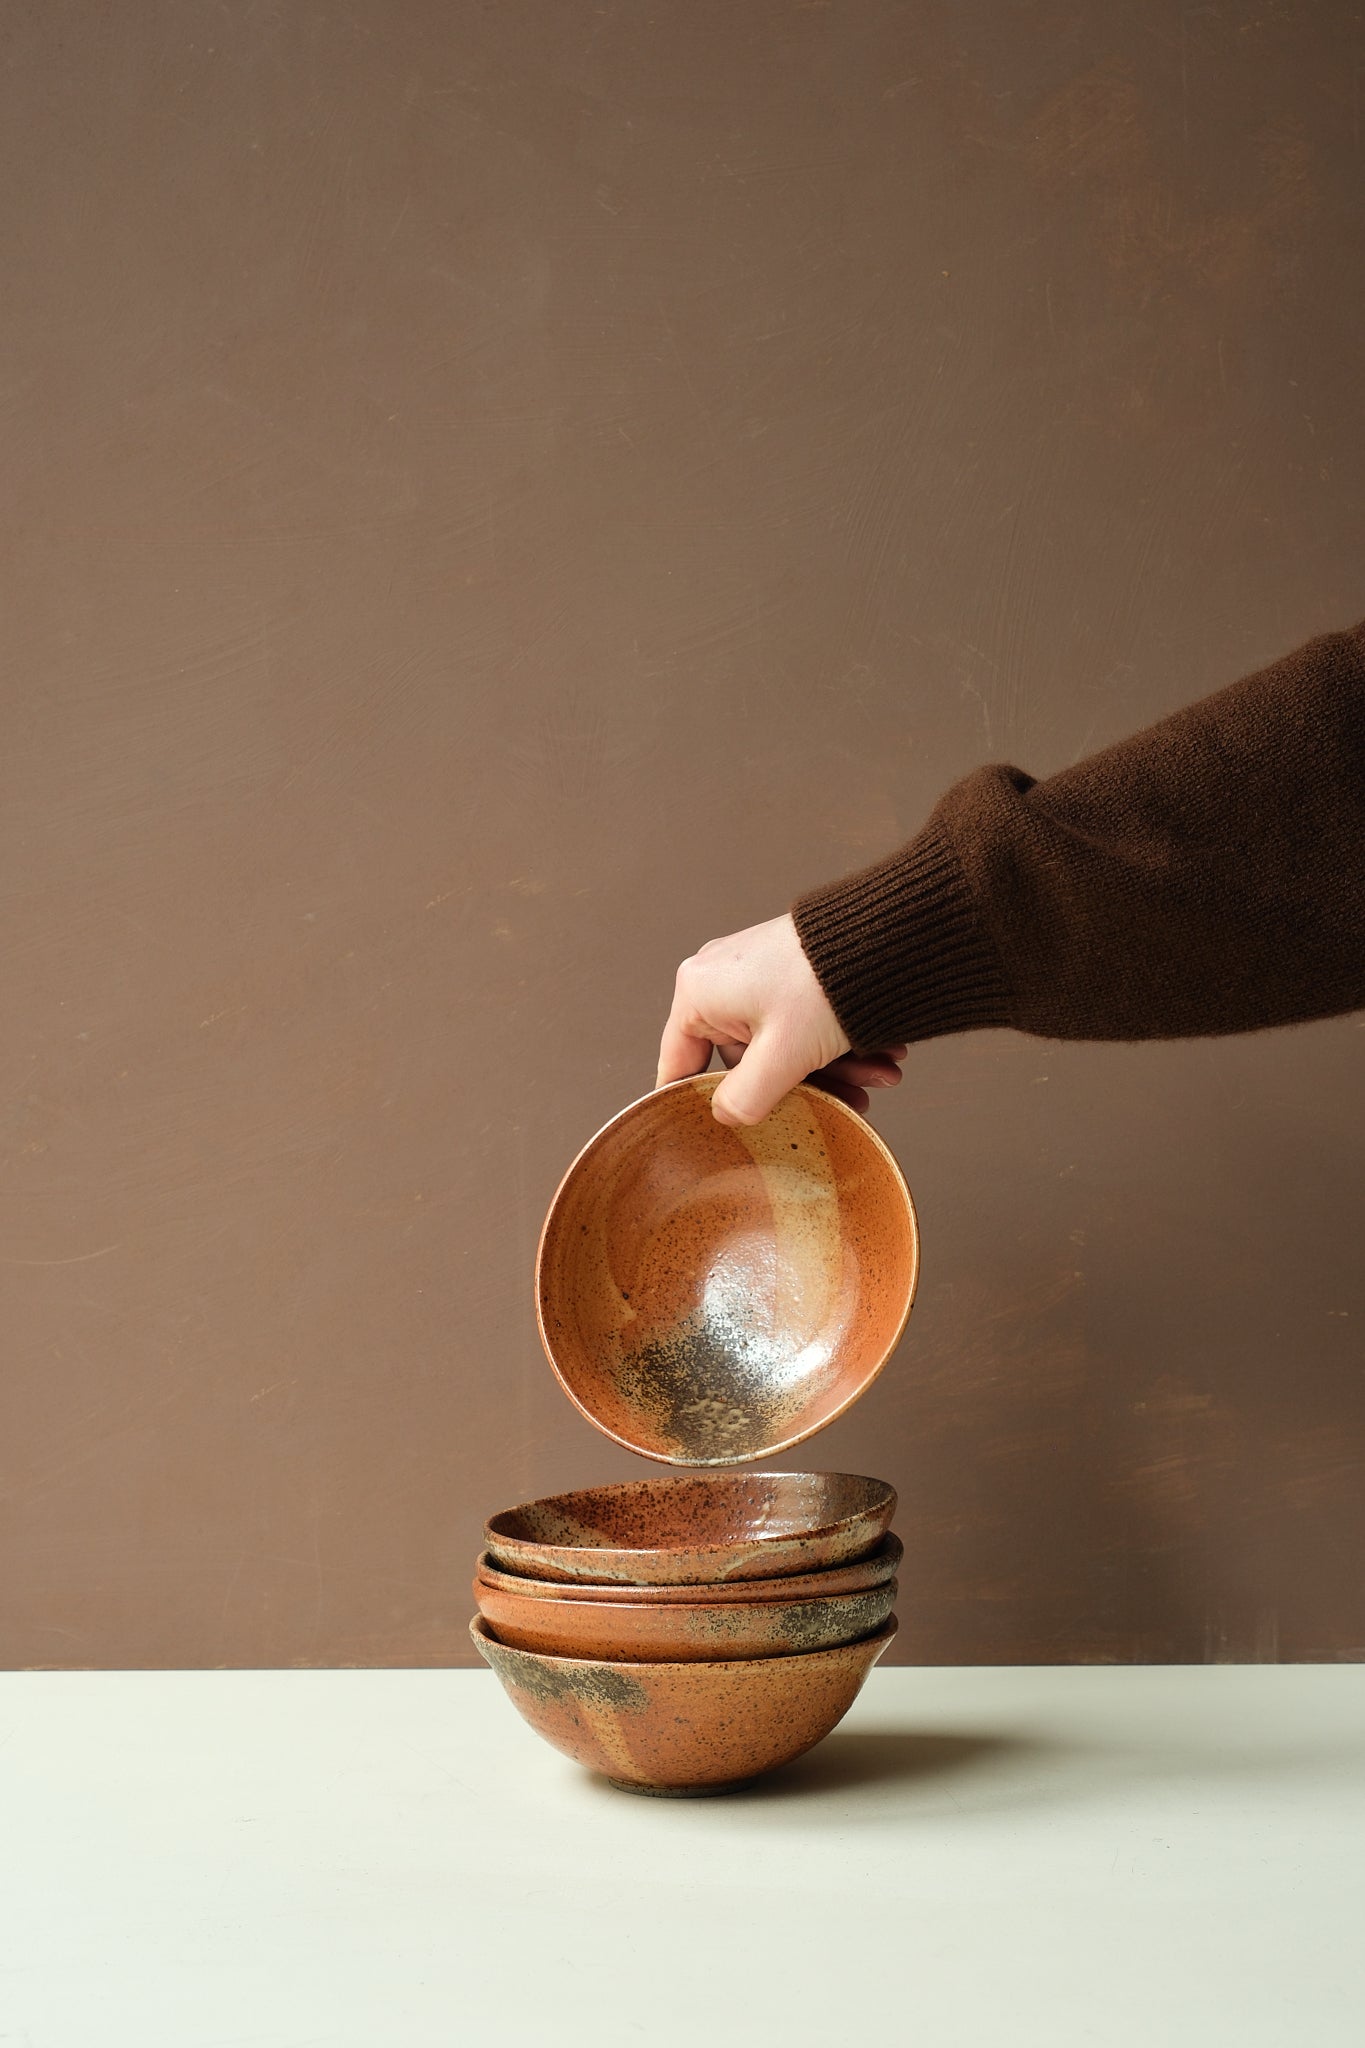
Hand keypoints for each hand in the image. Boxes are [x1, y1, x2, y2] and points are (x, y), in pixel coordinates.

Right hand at [655, 913, 905, 1125]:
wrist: (883, 933)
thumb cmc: (823, 981)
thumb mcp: (781, 1056)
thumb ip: (745, 1099)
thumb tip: (727, 1118)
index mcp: (698, 993)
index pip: (679, 1064)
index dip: (697, 1102)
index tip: (716, 1133)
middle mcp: (720, 980)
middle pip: (746, 1061)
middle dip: (799, 1087)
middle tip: (840, 1104)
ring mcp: (756, 976)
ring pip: (782, 1046)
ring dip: (829, 1070)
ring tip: (874, 1079)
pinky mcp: (789, 974)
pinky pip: (801, 1025)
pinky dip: (834, 1046)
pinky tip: (877, 1058)